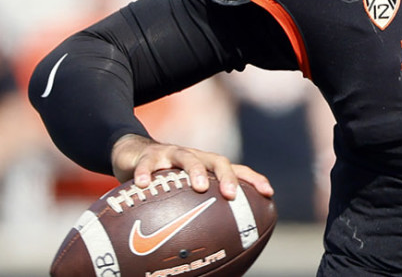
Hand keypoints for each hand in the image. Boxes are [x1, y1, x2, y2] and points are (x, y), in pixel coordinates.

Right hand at [110, 134, 273, 200]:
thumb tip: (216, 248)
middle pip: (217, 160)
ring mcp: (172, 154)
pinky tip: (143, 185)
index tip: (268, 193)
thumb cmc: (166, 179)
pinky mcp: (148, 156)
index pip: (236, 169)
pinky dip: (145, 173)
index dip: (253, 179)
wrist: (133, 153)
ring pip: (187, 157)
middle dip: (227, 176)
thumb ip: (198, 213)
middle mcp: (195, 157)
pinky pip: (147, 164)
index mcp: (208, 166)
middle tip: (231, 194)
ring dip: (195, 170)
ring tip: (199, 186)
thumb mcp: (183, 193)